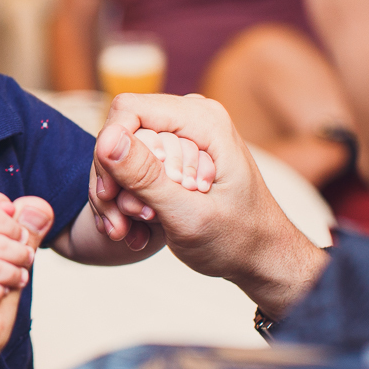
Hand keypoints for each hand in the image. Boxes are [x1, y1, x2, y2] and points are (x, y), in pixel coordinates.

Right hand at [92, 93, 328, 318]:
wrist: (262, 258)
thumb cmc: (238, 240)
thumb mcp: (187, 215)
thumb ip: (145, 177)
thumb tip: (107, 139)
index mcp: (203, 120)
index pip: (128, 110)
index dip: (109, 150)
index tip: (110, 193)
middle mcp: (191, 117)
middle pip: (121, 132)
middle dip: (113, 180)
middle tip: (122, 222)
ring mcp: (182, 134)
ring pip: (121, 153)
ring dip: (116, 195)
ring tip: (129, 231)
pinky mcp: (175, 152)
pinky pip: (132, 166)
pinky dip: (126, 198)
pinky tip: (136, 228)